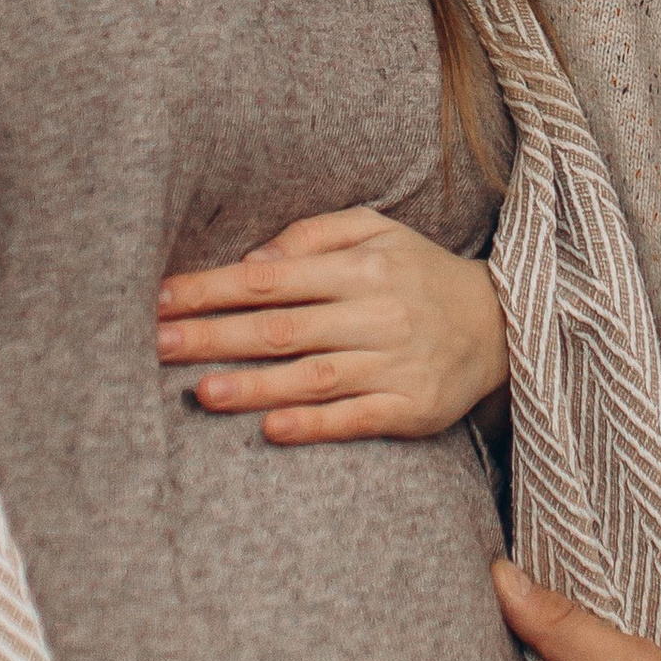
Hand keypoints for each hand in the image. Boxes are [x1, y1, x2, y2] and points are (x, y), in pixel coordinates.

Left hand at [155, 206, 509, 443]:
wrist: (503, 325)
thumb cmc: (420, 275)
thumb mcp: (377, 232)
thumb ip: (314, 236)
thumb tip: (253, 261)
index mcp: (362, 267)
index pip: (272, 279)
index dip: (213, 289)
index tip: (163, 299)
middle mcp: (377, 313)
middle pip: (283, 327)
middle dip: (215, 336)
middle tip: (157, 345)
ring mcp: (395, 364)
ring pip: (314, 376)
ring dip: (255, 385)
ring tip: (202, 393)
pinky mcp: (412, 408)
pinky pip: (356, 419)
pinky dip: (313, 424)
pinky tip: (271, 429)